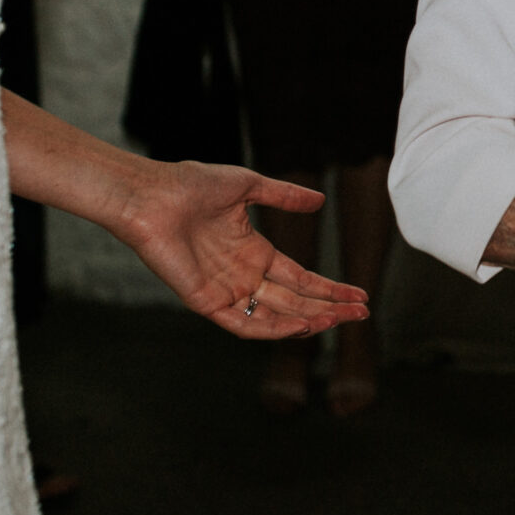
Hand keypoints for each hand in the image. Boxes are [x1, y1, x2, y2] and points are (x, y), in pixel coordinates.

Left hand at [106, 156, 369, 337]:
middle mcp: (243, 275)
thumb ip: (283, 196)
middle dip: (329, 308)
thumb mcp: (247, 186)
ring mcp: (226, 290)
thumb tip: (319, 201)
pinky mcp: (207, 301)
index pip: (299, 277)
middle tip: (361, 314)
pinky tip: (300, 325)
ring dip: (308, 321)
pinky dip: (273, 329)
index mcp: (253, 251)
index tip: (359, 294)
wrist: (152, 195)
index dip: (329, 287)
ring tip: (338, 320)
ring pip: (275, 316)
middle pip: (295, 300)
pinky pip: (244, 324)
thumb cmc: (191, 185)